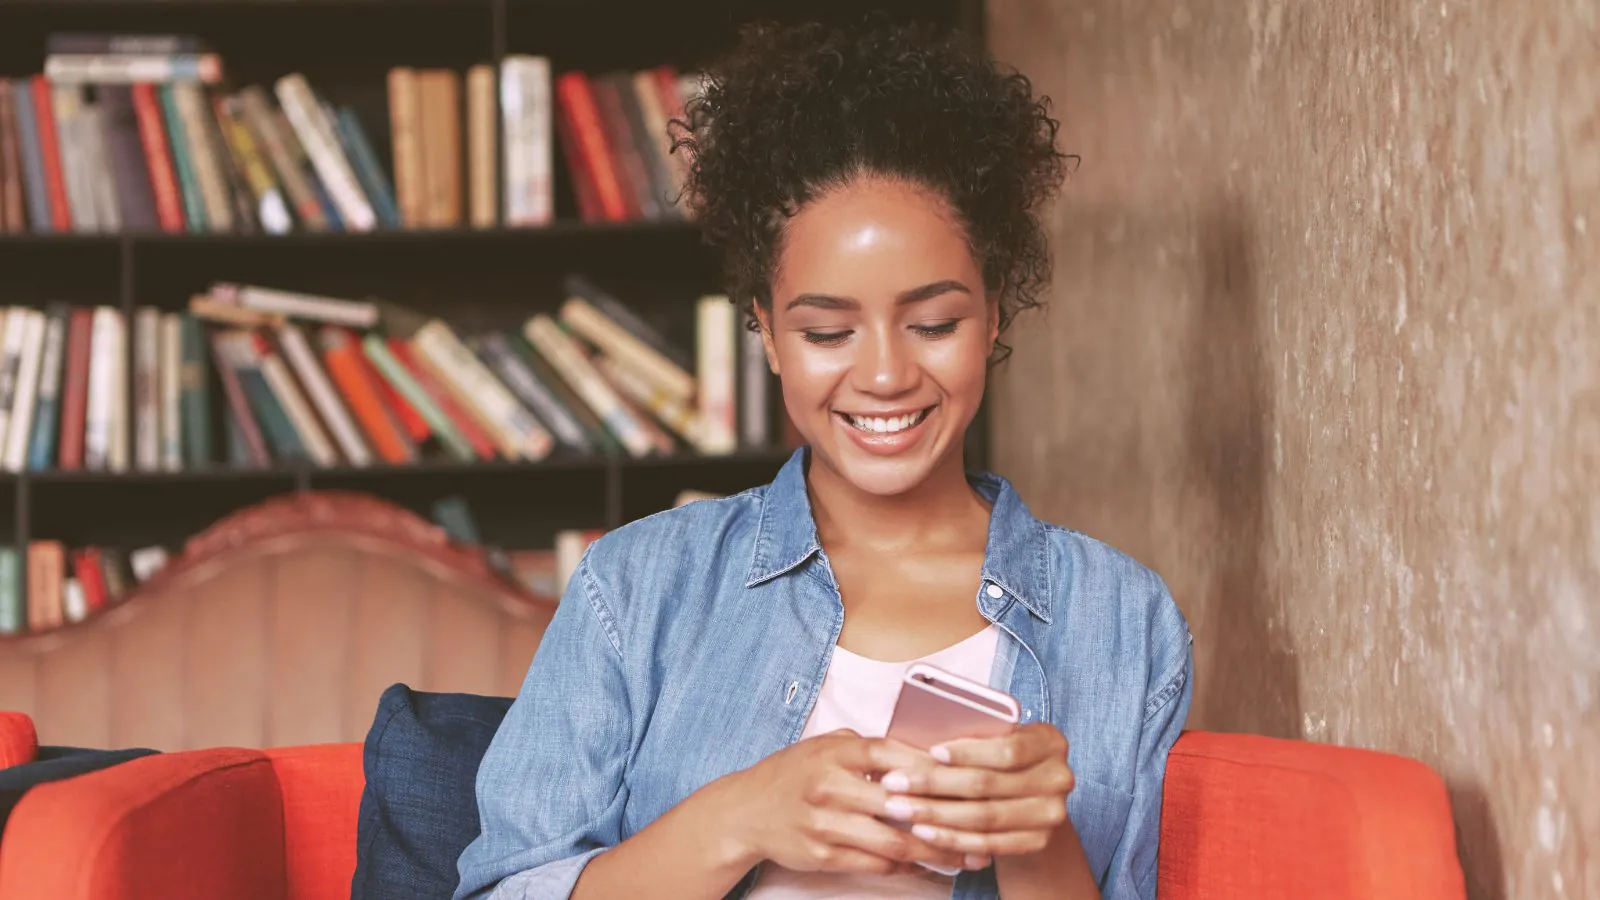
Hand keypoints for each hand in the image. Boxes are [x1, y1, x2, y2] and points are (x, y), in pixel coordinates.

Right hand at [719, 729, 989, 875]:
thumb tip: (925, 752)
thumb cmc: (795, 774)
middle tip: (984, 825)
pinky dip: (905, 865)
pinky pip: (875, 863)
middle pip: (903, 803)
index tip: (972, 779)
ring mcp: (826, 822)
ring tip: (966, 854)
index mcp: (838, 751)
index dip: (937, 769)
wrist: (746, 811)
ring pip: (894, 840)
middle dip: (948, 816)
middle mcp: (831, 785)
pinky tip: (927, 865)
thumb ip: (870, 748)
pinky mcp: (822, 855)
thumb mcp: (827, 746)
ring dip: (935, 850)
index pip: (897, 756)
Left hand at [875, 723, 1073, 857]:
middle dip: (934, 783)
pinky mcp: (1037, 842)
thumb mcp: (998, 736)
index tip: (931, 751)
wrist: (1031, 799)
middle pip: (989, 784)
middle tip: (894, 782)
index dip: (968, 752)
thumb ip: (975, 731)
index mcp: (1050, 741)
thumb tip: (920, 734)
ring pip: (984, 817)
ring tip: (899, 808)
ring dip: (936, 814)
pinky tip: (923, 831)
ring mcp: (1052, 814)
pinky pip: (988, 843)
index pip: (1008, 748)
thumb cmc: (1001, 756)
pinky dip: (952, 838)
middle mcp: (1059, 778)